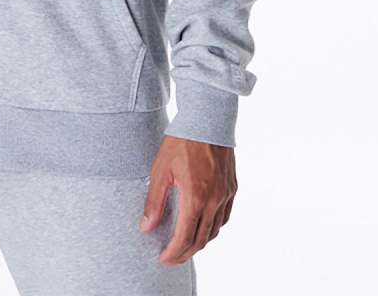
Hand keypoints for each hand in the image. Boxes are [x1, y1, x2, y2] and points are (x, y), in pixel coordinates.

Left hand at [140, 135, 236, 264]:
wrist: (207, 119)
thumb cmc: (181, 141)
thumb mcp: (160, 169)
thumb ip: (154, 201)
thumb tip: (146, 227)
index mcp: (196, 198)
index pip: (184, 238)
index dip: (173, 253)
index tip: (162, 258)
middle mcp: (215, 200)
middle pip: (201, 240)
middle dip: (185, 253)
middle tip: (171, 258)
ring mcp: (226, 195)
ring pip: (215, 231)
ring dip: (200, 243)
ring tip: (184, 245)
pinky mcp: (232, 188)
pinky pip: (224, 217)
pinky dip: (213, 228)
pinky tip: (203, 227)